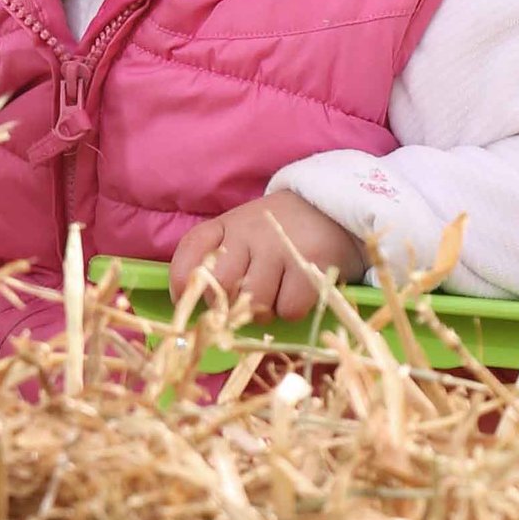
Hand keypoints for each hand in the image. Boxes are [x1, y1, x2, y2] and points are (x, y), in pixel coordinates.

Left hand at [169, 189, 368, 321]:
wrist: (336, 209)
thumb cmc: (281, 232)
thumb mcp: (243, 232)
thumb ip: (217, 259)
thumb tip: (187, 302)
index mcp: (228, 224)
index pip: (191, 250)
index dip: (182, 282)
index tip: (188, 298)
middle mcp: (251, 232)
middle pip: (220, 286)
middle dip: (228, 305)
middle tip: (245, 301)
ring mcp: (282, 247)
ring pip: (256, 302)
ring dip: (264, 311)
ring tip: (277, 292)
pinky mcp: (313, 264)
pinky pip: (289, 308)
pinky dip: (292, 309)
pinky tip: (299, 291)